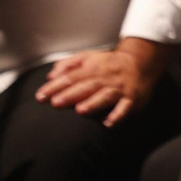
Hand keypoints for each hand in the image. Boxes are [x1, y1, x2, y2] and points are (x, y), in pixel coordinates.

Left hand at [34, 37, 171, 127]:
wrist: (140, 63)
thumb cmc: (109, 64)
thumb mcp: (89, 57)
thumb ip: (69, 64)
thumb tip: (51, 75)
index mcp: (93, 67)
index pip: (71, 76)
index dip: (55, 86)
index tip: (40, 96)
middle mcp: (105, 78)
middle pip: (86, 86)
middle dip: (71, 94)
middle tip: (55, 103)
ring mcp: (119, 88)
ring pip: (105, 95)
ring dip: (93, 103)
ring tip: (80, 110)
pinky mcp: (131, 99)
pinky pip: (125, 108)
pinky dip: (118, 115)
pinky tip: (108, 123)